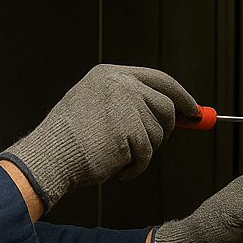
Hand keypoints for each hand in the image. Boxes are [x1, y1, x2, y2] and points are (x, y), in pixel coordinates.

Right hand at [0, 64, 197, 210]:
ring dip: (142, 153)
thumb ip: (131, 104)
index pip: (160, 80)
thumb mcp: (96, 106)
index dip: (181, 96)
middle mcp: (121, 84)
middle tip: (152, 147)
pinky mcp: (129, 130)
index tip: (194, 112)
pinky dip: (134, 168)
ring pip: (158, 134)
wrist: (47, 157)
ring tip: (116, 157)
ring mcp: (126, 105)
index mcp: (111, 74)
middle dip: (166, 130)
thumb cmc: (68, 139)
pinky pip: (146, 155)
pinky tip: (114, 168)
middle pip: (167, 106)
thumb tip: (175, 115)